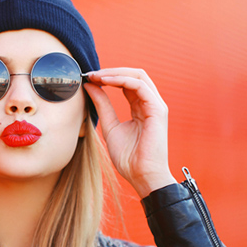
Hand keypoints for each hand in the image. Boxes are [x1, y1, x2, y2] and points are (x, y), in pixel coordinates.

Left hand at [83, 68, 176, 198]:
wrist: (141, 175)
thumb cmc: (128, 157)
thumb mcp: (110, 126)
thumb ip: (102, 105)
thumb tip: (90, 86)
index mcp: (141, 108)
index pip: (127, 83)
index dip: (108, 78)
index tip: (89, 78)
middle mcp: (150, 103)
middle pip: (134, 75)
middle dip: (111, 71)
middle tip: (91, 74)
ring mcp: (156, 105)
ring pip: (138, 76)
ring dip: (115, 73)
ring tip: (96, 76)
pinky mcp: (157, 110)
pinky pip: (140, 86)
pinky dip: (122, 80)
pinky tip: (105, 82)